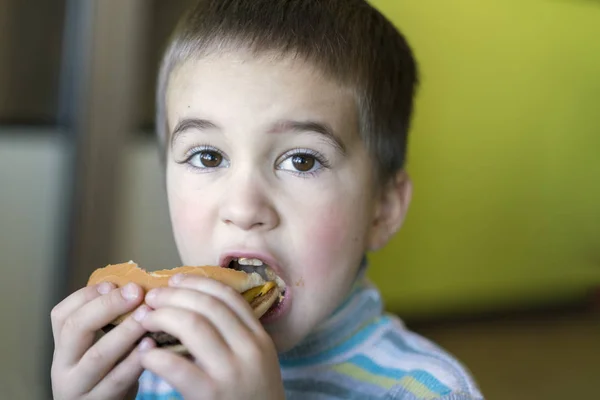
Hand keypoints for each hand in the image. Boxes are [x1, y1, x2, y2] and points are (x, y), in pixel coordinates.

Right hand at [51, 282, 154, 399]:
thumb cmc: (111, 374)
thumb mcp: (102, 348)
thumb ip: (112, 323)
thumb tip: (137, 286)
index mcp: (63, 347)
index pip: (62, 315)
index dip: (86, 296)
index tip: (113, 283)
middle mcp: (64, 367)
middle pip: (75, 329)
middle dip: (107, 306)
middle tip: (136, 292)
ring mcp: (79, 388)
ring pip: (97, 356)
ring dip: (125, 332)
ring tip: (147, 315)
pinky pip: (117, 380)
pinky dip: (135, 361)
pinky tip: (152, 345)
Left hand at [139, 275, 284, 399]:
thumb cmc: (251, 396)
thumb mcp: (254, 360)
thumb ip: (235, 335)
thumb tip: (195, 304)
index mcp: (259, 337)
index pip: (228, 296)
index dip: (197, 283)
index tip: (174, 281)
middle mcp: (250, 349)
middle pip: (208, 306)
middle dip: (174, 296)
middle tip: (152, 298)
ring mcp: (232, 372)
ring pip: (193, 326)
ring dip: (162, 317)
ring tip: (144, 320)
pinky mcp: (211, 395)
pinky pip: (177, 366)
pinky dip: (156, 355)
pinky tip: (145, 354)